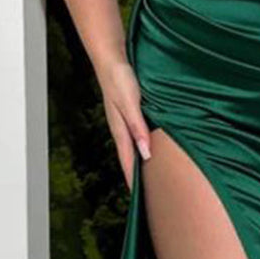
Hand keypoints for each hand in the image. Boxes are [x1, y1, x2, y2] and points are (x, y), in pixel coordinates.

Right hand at [98, 56, 151, 188]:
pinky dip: (142, 147)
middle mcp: (121, 129)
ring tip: (149, 178)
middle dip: (136, 177)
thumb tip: (145, 154)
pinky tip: (148, 148)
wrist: (110, 58)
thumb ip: (138, 128)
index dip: (133, 181)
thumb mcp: (131, 104)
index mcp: (121, 130)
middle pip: (129, 159)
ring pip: (133, 148)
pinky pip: (136, 136)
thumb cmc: (120, 78)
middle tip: (147, 196)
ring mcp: (124, 122)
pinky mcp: (129, 113)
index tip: (140, 200)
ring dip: (139, 163)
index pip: (127, 162)